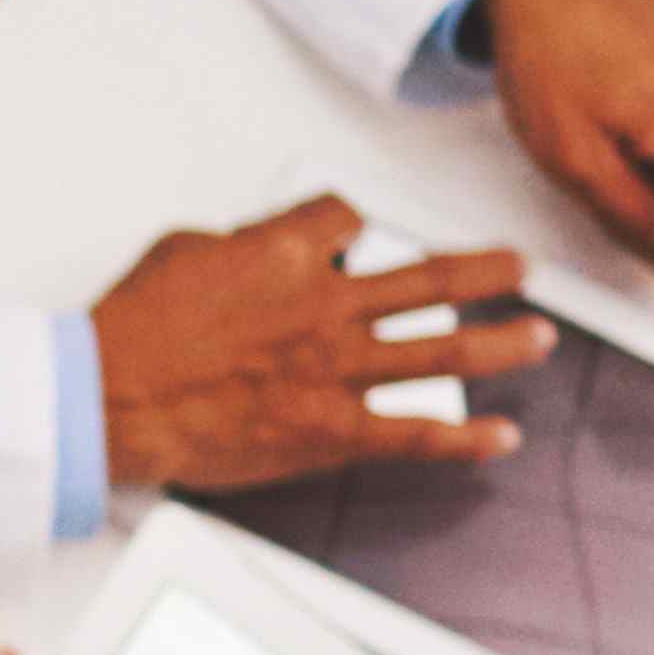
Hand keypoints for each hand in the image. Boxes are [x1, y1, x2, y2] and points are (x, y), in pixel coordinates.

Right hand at [88, 195, 545, 494]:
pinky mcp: (332, 430)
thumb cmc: (135, 332)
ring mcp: (337, 370)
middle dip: (486, 272)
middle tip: (519, 268)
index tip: (361, 231)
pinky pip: (415, 432)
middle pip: (430, 277)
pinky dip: (466, 438)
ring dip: (501, 342)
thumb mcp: (182, 251)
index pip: (347, 216)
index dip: (356, 221)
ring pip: (443, 348)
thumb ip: (234, 247)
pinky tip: (502, 436)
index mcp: (287, 253)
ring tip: (538, 336)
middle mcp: (327, 306)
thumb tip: (251, 253)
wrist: (114, 399)